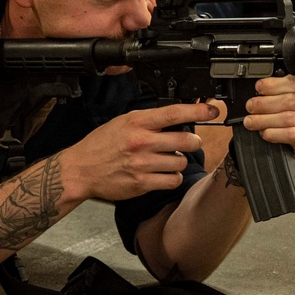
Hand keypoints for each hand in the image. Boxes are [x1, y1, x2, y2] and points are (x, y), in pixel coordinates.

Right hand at [60, 102, 219, 201]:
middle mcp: (141, 142)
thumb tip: (177, 118)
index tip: (213, 111)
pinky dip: (173, 178)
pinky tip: (164, 173)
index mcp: (137, 123)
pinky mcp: (142, 183)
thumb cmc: (101, 145)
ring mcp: (142, 164)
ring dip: (180, 161)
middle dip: (194, 141)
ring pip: (181, 162)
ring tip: (168, 159)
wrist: (81, 170)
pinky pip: (172, 181)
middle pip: (185, 140)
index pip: (174, 113)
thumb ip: (149, 120)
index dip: (197, 112)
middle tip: (191, 142)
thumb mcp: (123, 122)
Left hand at [244, 74, 294, 157]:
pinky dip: (274, 134)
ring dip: (265, 120)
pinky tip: (264, 132)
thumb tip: (255, 90)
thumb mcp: (280, 91)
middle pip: (289, 101)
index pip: (294, 82)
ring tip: (251, 121)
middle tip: (250, 107)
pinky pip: (291, 135)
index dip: (274, 85)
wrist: (293, 128)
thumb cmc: (284, 106)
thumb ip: (272, 88)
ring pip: (289, 118)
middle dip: (264, 104)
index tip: (259, 87)